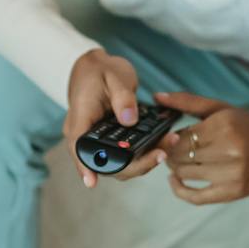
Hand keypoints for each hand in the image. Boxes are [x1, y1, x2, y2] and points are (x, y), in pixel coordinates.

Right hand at [63, 49, 166, 188]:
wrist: (97, 65)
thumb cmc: (100, 69)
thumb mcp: (113, 76)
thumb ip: (123, 97)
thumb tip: (130, 120)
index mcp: (80, 119)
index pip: (79, 148)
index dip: (85, 167)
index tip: (92, 182)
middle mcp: (87, 135)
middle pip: (106, 163)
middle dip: (135, 164)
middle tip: (161, 153)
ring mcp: (100, 140)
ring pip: (120, 162)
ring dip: (145, 159)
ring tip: (169, 143)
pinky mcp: (112, 140)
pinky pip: (127, 153)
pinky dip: (146, 151)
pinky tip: (164, 141)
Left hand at [149, 90, 248, 204]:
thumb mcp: (222, 109)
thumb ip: (188, 102)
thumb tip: (157, 96)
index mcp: (224, 127)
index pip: (181, 136)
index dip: (169, 138)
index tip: (167, 137)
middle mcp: (229, 151)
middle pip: (182, 156)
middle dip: (170, 153)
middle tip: (168, 149)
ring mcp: (232, 174)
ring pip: (187, 174)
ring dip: (175, 168)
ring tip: (176, 161)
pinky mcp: (234, 192)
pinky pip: (197, 197)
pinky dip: (180, 191)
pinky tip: (174, 180)